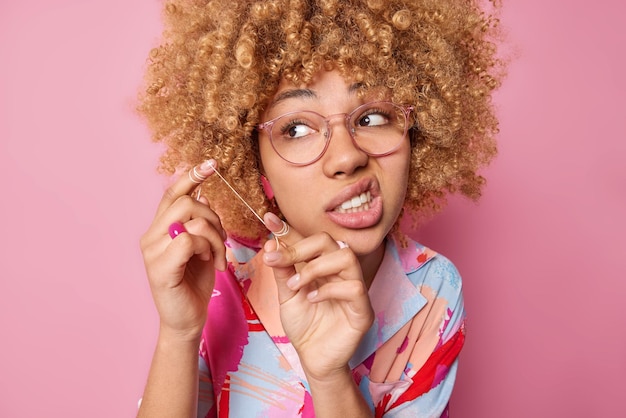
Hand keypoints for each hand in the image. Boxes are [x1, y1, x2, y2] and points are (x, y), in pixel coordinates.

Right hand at [140, 160, 226, 340]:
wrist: (187, 320)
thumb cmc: (195, 283)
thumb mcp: (203, 248)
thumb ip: (199, 223)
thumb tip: (204, 195)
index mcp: (160, 229)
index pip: (172, 193)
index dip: (191, 176)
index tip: (212, 164)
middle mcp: (151, 236)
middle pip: (186, 202)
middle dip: (213, 217)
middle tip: (222, 240)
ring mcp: (152, 252)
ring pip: (190, 219)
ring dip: (214, 235)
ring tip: (218, 255)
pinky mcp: (160, 268)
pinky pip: (189, 240)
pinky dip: (209, 249)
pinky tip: (214, 264)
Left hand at [262, 213, 373, 381]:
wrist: (313, 359)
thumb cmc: (304, 326)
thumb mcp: (286, 295)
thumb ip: (283, 270)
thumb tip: (272, 243)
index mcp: (324, 267)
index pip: (309, 241)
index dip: (289, 229)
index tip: (268, 219)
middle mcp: (341, 273)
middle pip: (330, 242)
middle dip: (301, 248)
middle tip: (278, 261)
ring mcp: (355, 290)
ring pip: (346, 257)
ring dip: (315, 267)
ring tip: (296, 285)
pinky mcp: (363, 310)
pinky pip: (353, 287)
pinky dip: (328, 289)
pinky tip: (312, 298)